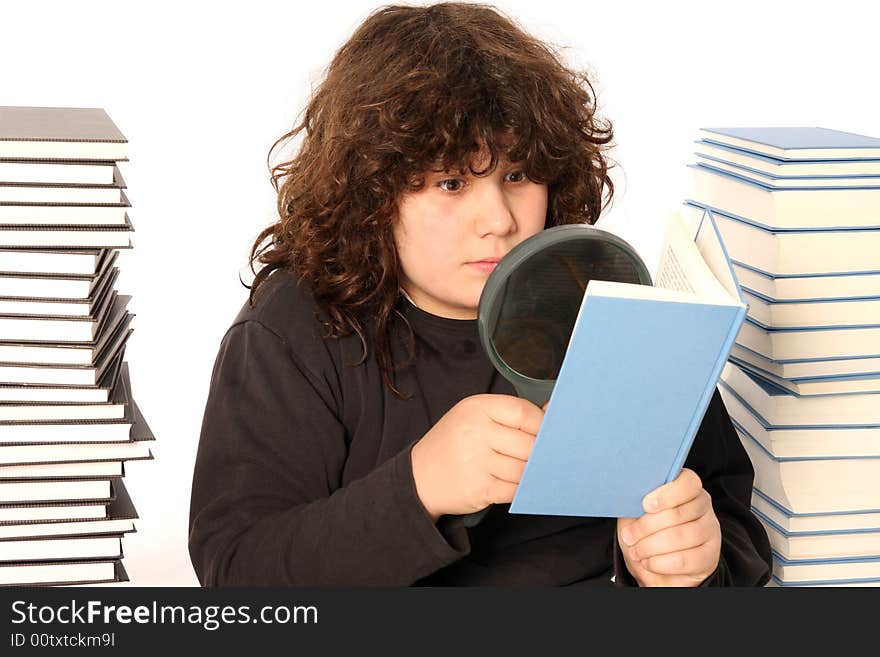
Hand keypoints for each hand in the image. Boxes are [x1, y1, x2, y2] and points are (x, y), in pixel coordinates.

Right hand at [410, 394, 543, 520]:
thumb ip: (511, 414)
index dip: (542, 424)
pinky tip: (517, 483)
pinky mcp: (479, 489)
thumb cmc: (453, 443)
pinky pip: (516, 490)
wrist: (419, 477)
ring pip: (524, 469)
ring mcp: (476, 462)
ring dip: (531, 472)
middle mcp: (475, 432)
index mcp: (476, 408)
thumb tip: (552, 411)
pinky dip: (522, 489)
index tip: (546, 432)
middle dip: (540, 452)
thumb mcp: (475, 417)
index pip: (523, 412)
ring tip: (527, 470)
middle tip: (543, 455)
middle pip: (529, 443)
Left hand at [616, 468, 720, 586]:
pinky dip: (661, 563)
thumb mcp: (637, 510)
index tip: (645, 505)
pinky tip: (648, 562)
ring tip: (635, 551)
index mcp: (687, 486)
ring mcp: (710, 530)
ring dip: (651, 546)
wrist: (655, 559)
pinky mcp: (709, 556)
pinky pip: (686, 560)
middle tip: (628, 536)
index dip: (666, 494)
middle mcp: (703, 505)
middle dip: (647, 527)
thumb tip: (628, 495)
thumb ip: (637, 500)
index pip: (688, 483)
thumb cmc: (646, 527)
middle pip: (678, 514)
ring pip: (681, 537)